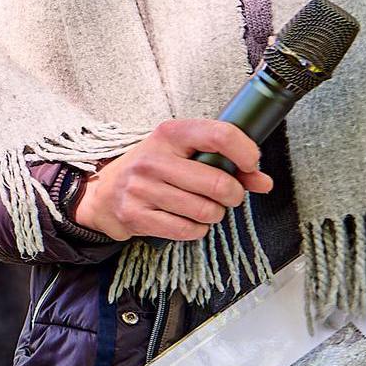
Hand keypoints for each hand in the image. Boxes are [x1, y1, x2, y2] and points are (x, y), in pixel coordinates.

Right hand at [71, 120, 273, 242]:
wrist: (102, 193)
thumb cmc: (151, 169)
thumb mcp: (182, 153)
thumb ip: (225, 163)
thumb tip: (263, 182)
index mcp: (169, 134)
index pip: (220, 135)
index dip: (246, 153)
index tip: (251, 166)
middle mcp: (154, 160)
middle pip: (218, 184)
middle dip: (234, 195)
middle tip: (229, 195)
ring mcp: (142, 189)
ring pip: (205, 211)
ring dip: (215, 214)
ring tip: (204, 208)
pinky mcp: (136, 216)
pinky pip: (187, 231)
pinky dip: (196, 230)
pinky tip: (188, 220)